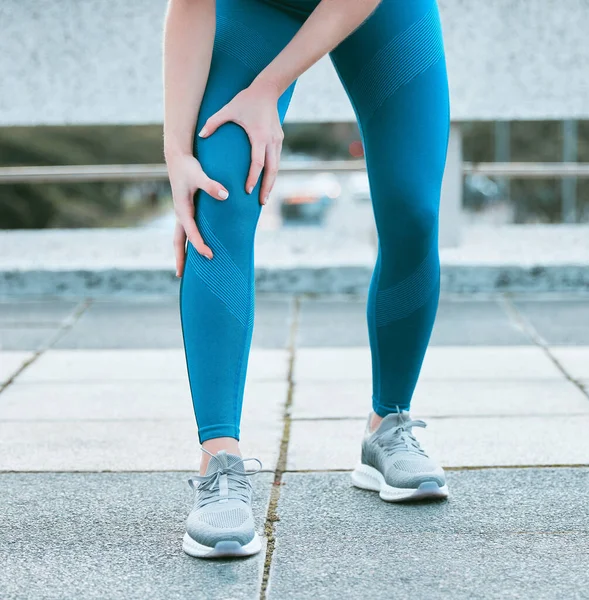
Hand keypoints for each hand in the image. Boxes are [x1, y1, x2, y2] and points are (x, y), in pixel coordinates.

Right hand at [165, 153, 228, 275]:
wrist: (178, 157)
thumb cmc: (189, 166)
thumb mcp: (199, 174)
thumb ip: (212, 185)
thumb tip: (225, 195)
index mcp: (182, 209)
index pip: (191, 232)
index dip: (199, 245)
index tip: (209, 256)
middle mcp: (180, 214)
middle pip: (178, 241)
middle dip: (180, 258)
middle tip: (181, 276)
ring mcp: (182, 213)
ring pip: (180, 238)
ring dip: (182, 253)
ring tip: (185, 270)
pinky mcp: (186, 210)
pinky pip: (186, 232)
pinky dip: (188, 243)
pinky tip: (195, 250)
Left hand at [198, 80, 282, 205]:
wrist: (268, 89)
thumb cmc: (246, 99)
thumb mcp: (228, 109)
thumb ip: (213, 122)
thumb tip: (200, 136)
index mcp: (259, 136)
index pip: (258, 163)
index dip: (253, 178)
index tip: (248, 191)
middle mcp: (271, 141)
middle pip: (272, 171)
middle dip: (266, 188)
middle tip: (261, 203)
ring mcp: (277, 141)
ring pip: (276, 168)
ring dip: (271, 183)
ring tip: (264, 197)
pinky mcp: (279, 139)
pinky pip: (276, 161)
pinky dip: (272, 173)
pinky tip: (267, 182)